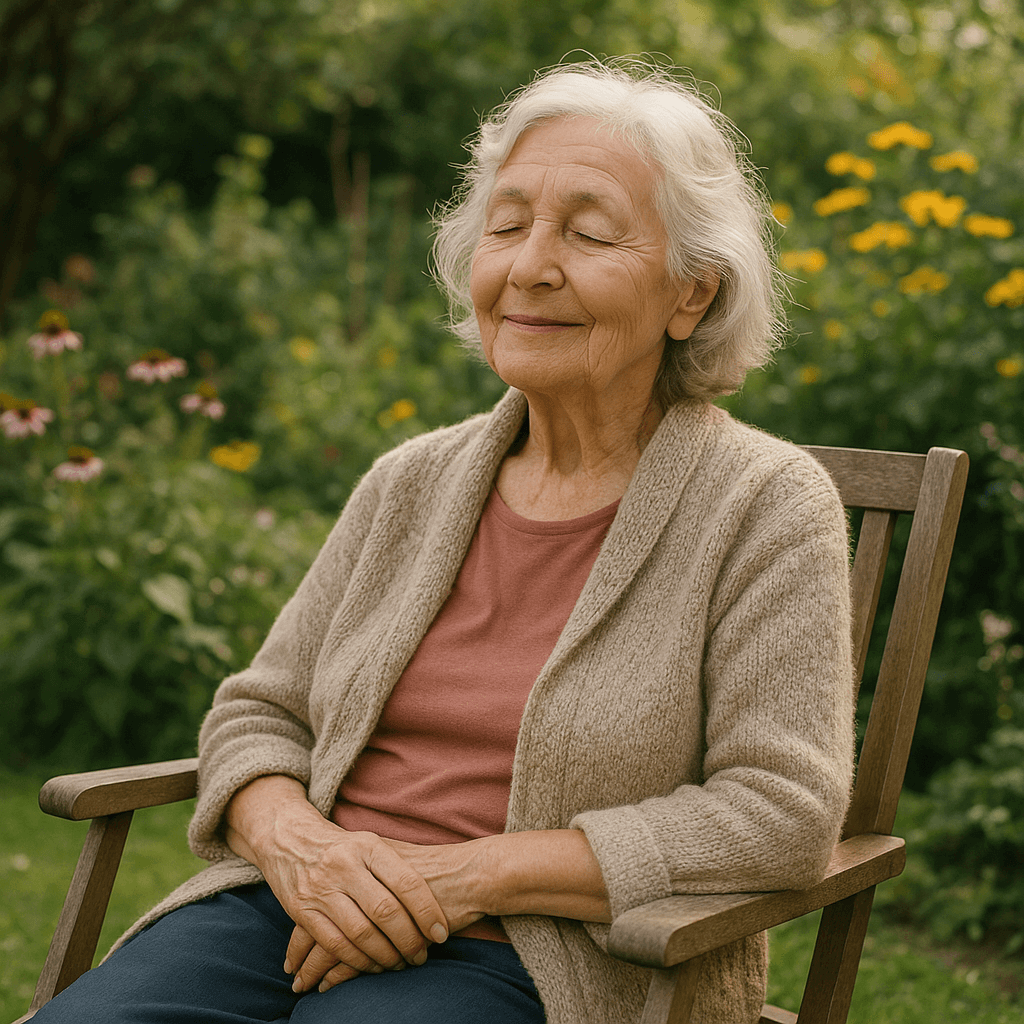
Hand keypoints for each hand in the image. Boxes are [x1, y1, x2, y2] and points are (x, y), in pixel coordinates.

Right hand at [287, 838, 487, 993]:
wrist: (288, 838)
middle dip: (408, 940)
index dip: (427, 912)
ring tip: (400, 964)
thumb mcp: (370, 843)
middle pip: (385, 911)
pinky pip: (334, 944)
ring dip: (384, 956)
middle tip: (422, 955)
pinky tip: (371, 966)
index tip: (441, 933)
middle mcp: (345, 865)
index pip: (406, 882)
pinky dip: (356, 960)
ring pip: (361, 932)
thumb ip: (398, 866)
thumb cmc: (343, 847)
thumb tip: (438, 898)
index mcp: (368, 845)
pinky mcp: (301, 910)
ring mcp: (321, 888)